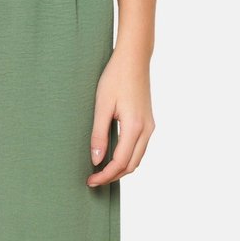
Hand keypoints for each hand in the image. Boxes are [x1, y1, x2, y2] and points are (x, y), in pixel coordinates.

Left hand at [86, 46, 155, 185]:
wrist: (134, 59)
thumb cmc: (115, 78)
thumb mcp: (102, 106)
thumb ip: (99, 135)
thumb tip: (96, 160)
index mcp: (134, 126)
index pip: (120, 162)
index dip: (105, 176)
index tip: (90, 181)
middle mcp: (146, 129)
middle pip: (131, 165)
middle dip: (113, 176)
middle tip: (93, 180)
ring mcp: (150, 126)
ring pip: (137, 158)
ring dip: (120, 169)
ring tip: (101, 171)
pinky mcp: (148, 122)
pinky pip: (139, 148)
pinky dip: (127, 158)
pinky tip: (112, 157)